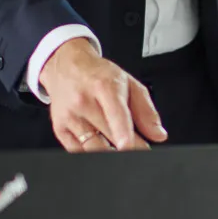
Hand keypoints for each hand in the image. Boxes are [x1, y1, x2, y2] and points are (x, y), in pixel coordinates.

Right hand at [39, 38, 166, 152]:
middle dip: (129, 146)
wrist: (66, 66)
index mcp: (103, 86)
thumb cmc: (98, 75)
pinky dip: (92, 152)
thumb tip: (158, 135)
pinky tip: (99, 141)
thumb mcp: (128, 83)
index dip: (123, 131)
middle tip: (138, 145)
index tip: (128, 145)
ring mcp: (69, 116)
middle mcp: (83, 101)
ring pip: (92, 148)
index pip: (115, 112)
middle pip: (108, 135)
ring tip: (117, 141)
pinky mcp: (59, 129)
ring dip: (110, 152)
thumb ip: (146, 110)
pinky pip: (79, 152)